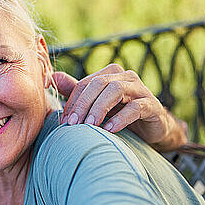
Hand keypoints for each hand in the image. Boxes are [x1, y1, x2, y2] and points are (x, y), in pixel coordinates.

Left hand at [52, 64, 187, 150]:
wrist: (151, 130)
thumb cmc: (119, 114)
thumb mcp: (95, 103)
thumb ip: (75, 90)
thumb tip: (52, 77)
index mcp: (110, 74)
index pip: (86, 83)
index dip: (73, 101)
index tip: (65, 122)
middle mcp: (126, 77)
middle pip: (99, 84)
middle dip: (83, 104)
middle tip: (73, 124)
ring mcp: (140, 89)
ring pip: (116, 90)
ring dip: (99, 108)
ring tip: (89, 125)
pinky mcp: (152, 105)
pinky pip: (136, 107)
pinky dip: (120, 118)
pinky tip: (109, 130)